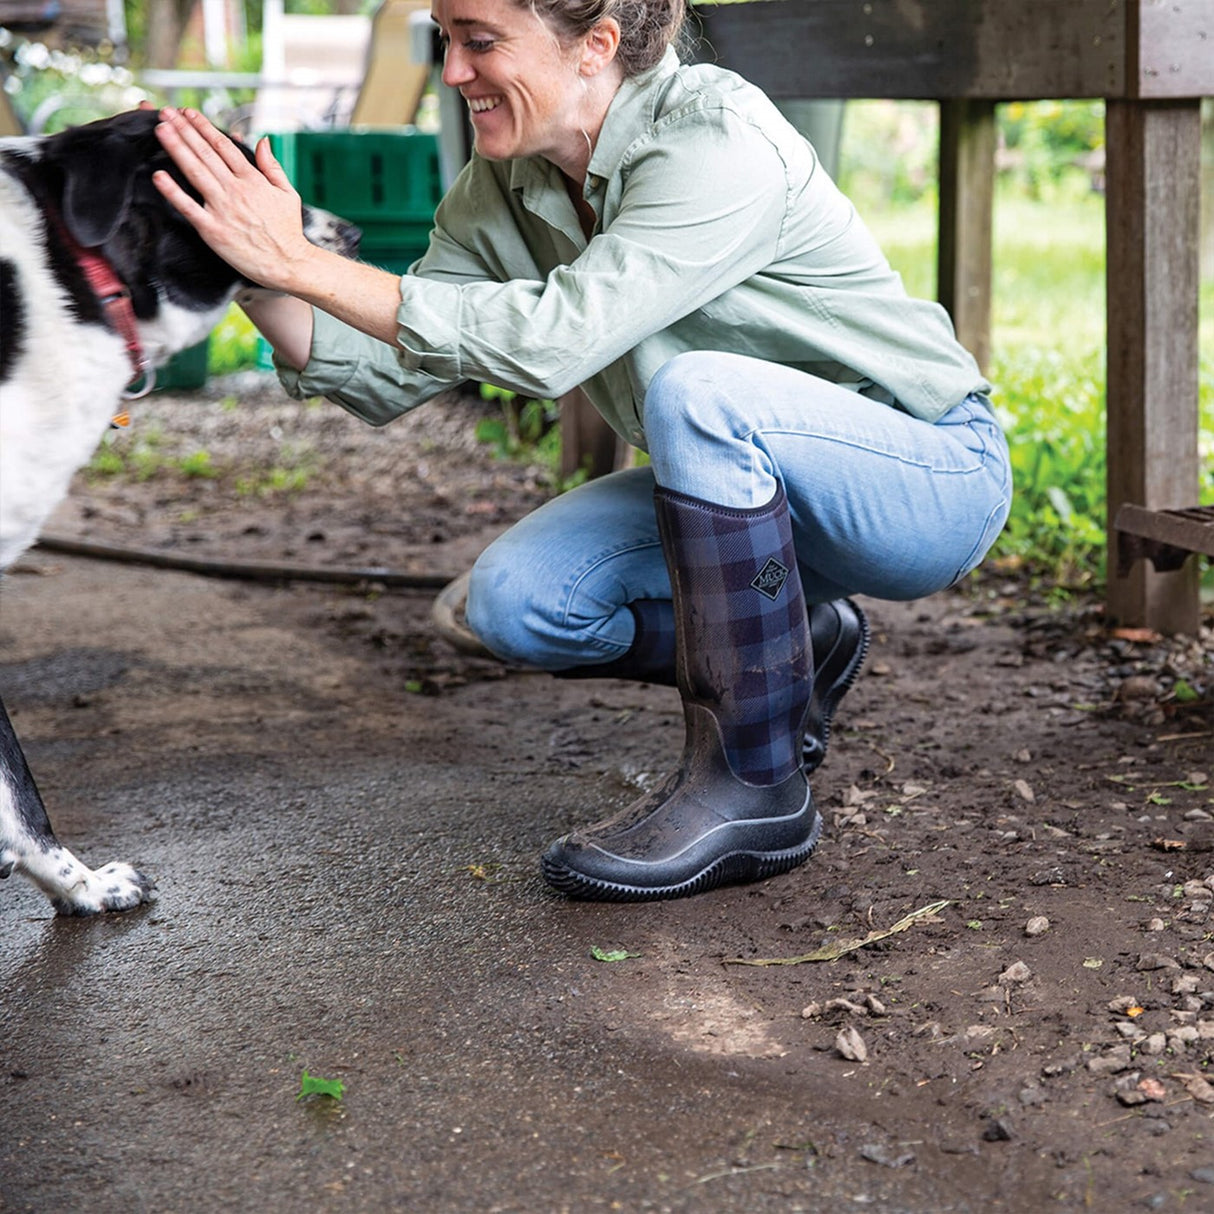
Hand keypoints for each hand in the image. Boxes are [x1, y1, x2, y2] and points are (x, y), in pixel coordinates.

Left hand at [152, 107, 314, 292]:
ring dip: (176, 148)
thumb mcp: (288, 193)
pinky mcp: (213, 230)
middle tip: (166, 113)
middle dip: (184, 130)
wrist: (289, 264)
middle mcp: (236, 190)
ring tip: (160, 130)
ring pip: (195, 172)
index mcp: (253, 180)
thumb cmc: (288, 232)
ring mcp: (223, 209)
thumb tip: (263, 141)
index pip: (223, 146)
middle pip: (205, 153)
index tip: (189, 114)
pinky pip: (188, 208)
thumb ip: (272, 166)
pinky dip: (172, 191)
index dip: (204, 127)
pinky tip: (158, 176)